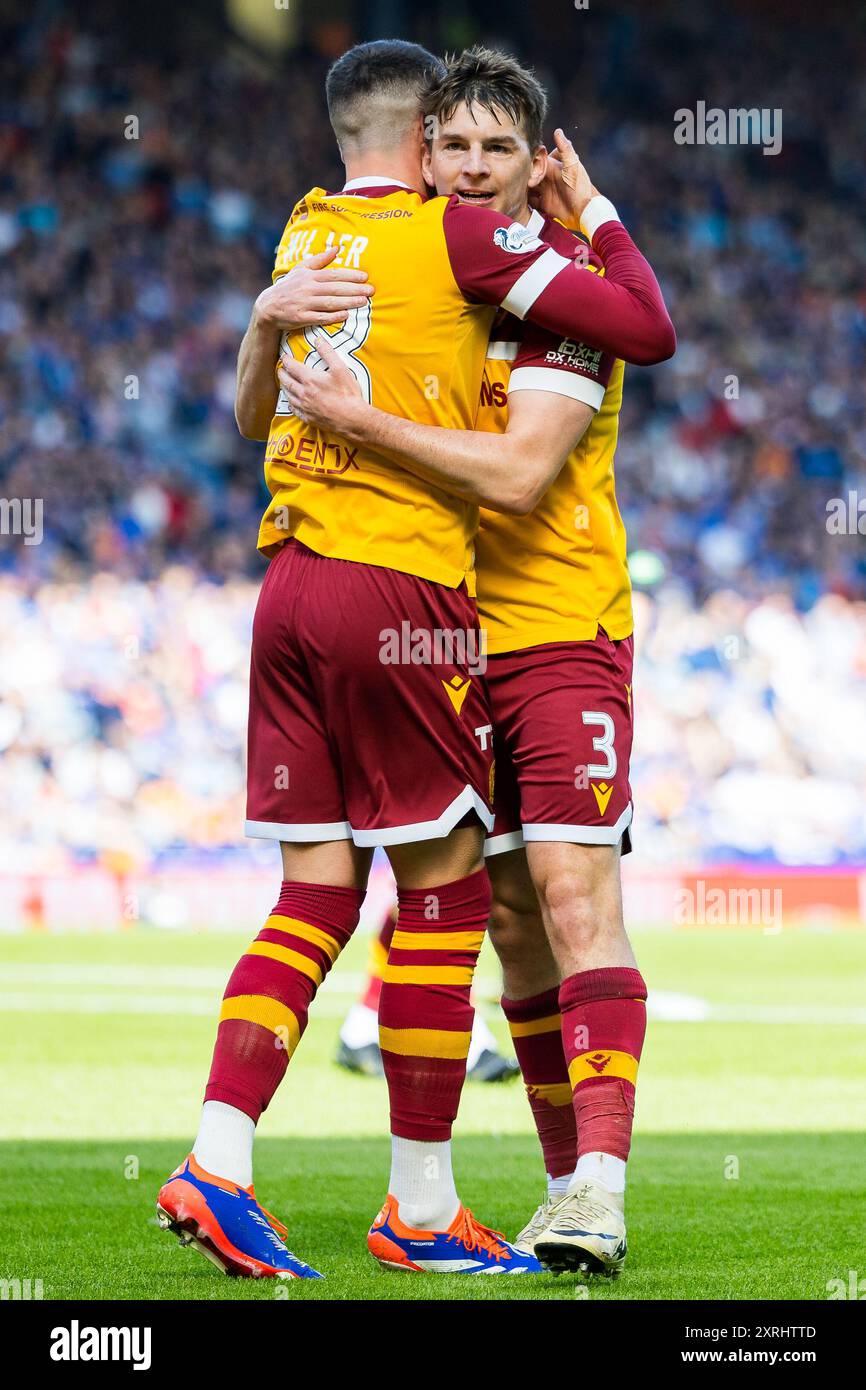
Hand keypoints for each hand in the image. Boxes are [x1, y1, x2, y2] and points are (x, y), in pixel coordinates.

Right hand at [254, 246, 372, 331]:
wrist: (268, 306)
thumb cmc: (289, 287)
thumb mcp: (301, 269)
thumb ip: (320, 260)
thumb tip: (337, 248)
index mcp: (309, 276)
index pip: (333, 275)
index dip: (350, 275)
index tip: (365, 277)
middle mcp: (308, 289)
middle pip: (335, 288)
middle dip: (354, 289)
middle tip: (371, 291)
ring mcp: (304, 304)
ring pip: (330, 302)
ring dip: (348, 302)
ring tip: (364, 302)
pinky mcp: (301, 318)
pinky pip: (320, 317)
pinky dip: (333, 316)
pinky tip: (345, 315)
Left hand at [277, 332, 365, 432]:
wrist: (352, 419)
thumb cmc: (347, 394)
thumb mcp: (340, 369)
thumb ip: (328, 353)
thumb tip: (318, 340)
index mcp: (310, 380)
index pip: (292, 367)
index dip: (286, 360)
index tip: (284, 357)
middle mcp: (303, 393)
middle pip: (287, 381)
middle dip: (282, 373)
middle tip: (280, 369)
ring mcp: (305, 407)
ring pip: (288, 396)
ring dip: (284, 388)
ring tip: (284, 384)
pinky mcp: (308, 418)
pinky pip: (294, 410)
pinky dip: (290, 404)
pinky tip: (291, 403)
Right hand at [529, 128, 598, 229]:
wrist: (583, 211)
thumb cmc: (579, 186)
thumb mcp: (572, 165)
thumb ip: (565, 148)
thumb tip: (558, 131)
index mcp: (553, 166)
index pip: (537, 160)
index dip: (531, 162)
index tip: (528, 167)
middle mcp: (548, 178)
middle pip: (530, 174)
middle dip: (525, 177)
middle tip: (526, 183)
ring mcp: (545, 191)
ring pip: (529, 187)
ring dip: (522, 188)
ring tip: (516, 190)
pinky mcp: (544, 204)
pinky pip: (531, 201)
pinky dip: (526, 201)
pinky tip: (520, 201)